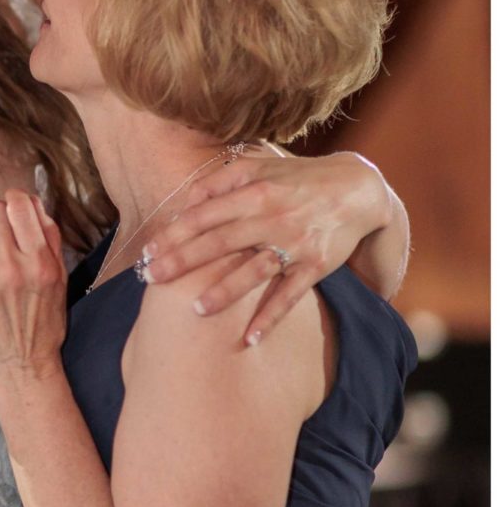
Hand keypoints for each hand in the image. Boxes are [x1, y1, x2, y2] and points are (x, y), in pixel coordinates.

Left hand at [0, 191, 67, 398]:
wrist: (20, 363)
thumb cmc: (44, 321)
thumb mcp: (61, 279)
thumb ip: (49, 238)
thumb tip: (32, 204)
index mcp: (40, 263)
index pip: (19, 207)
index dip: (16, 200)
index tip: (15, 207)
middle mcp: (11, 268)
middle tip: (3, 232)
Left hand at [143, 148, 396, 344]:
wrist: (357, 189)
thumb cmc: (297, 180)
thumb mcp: (260, 168)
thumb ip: (220, 181)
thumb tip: (184, 202)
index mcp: (255, 191)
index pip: (206, 214)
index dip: (175, 233)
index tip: (148, 252)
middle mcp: (273, 217)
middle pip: (222, 242)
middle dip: (185, 261)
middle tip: (153, 279)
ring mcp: (295, 243)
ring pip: (255, 270)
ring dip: (226, 291)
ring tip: (197, 309)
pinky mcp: (316, 265)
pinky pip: (290, 295)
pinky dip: (271, 317)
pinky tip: (250, 339)